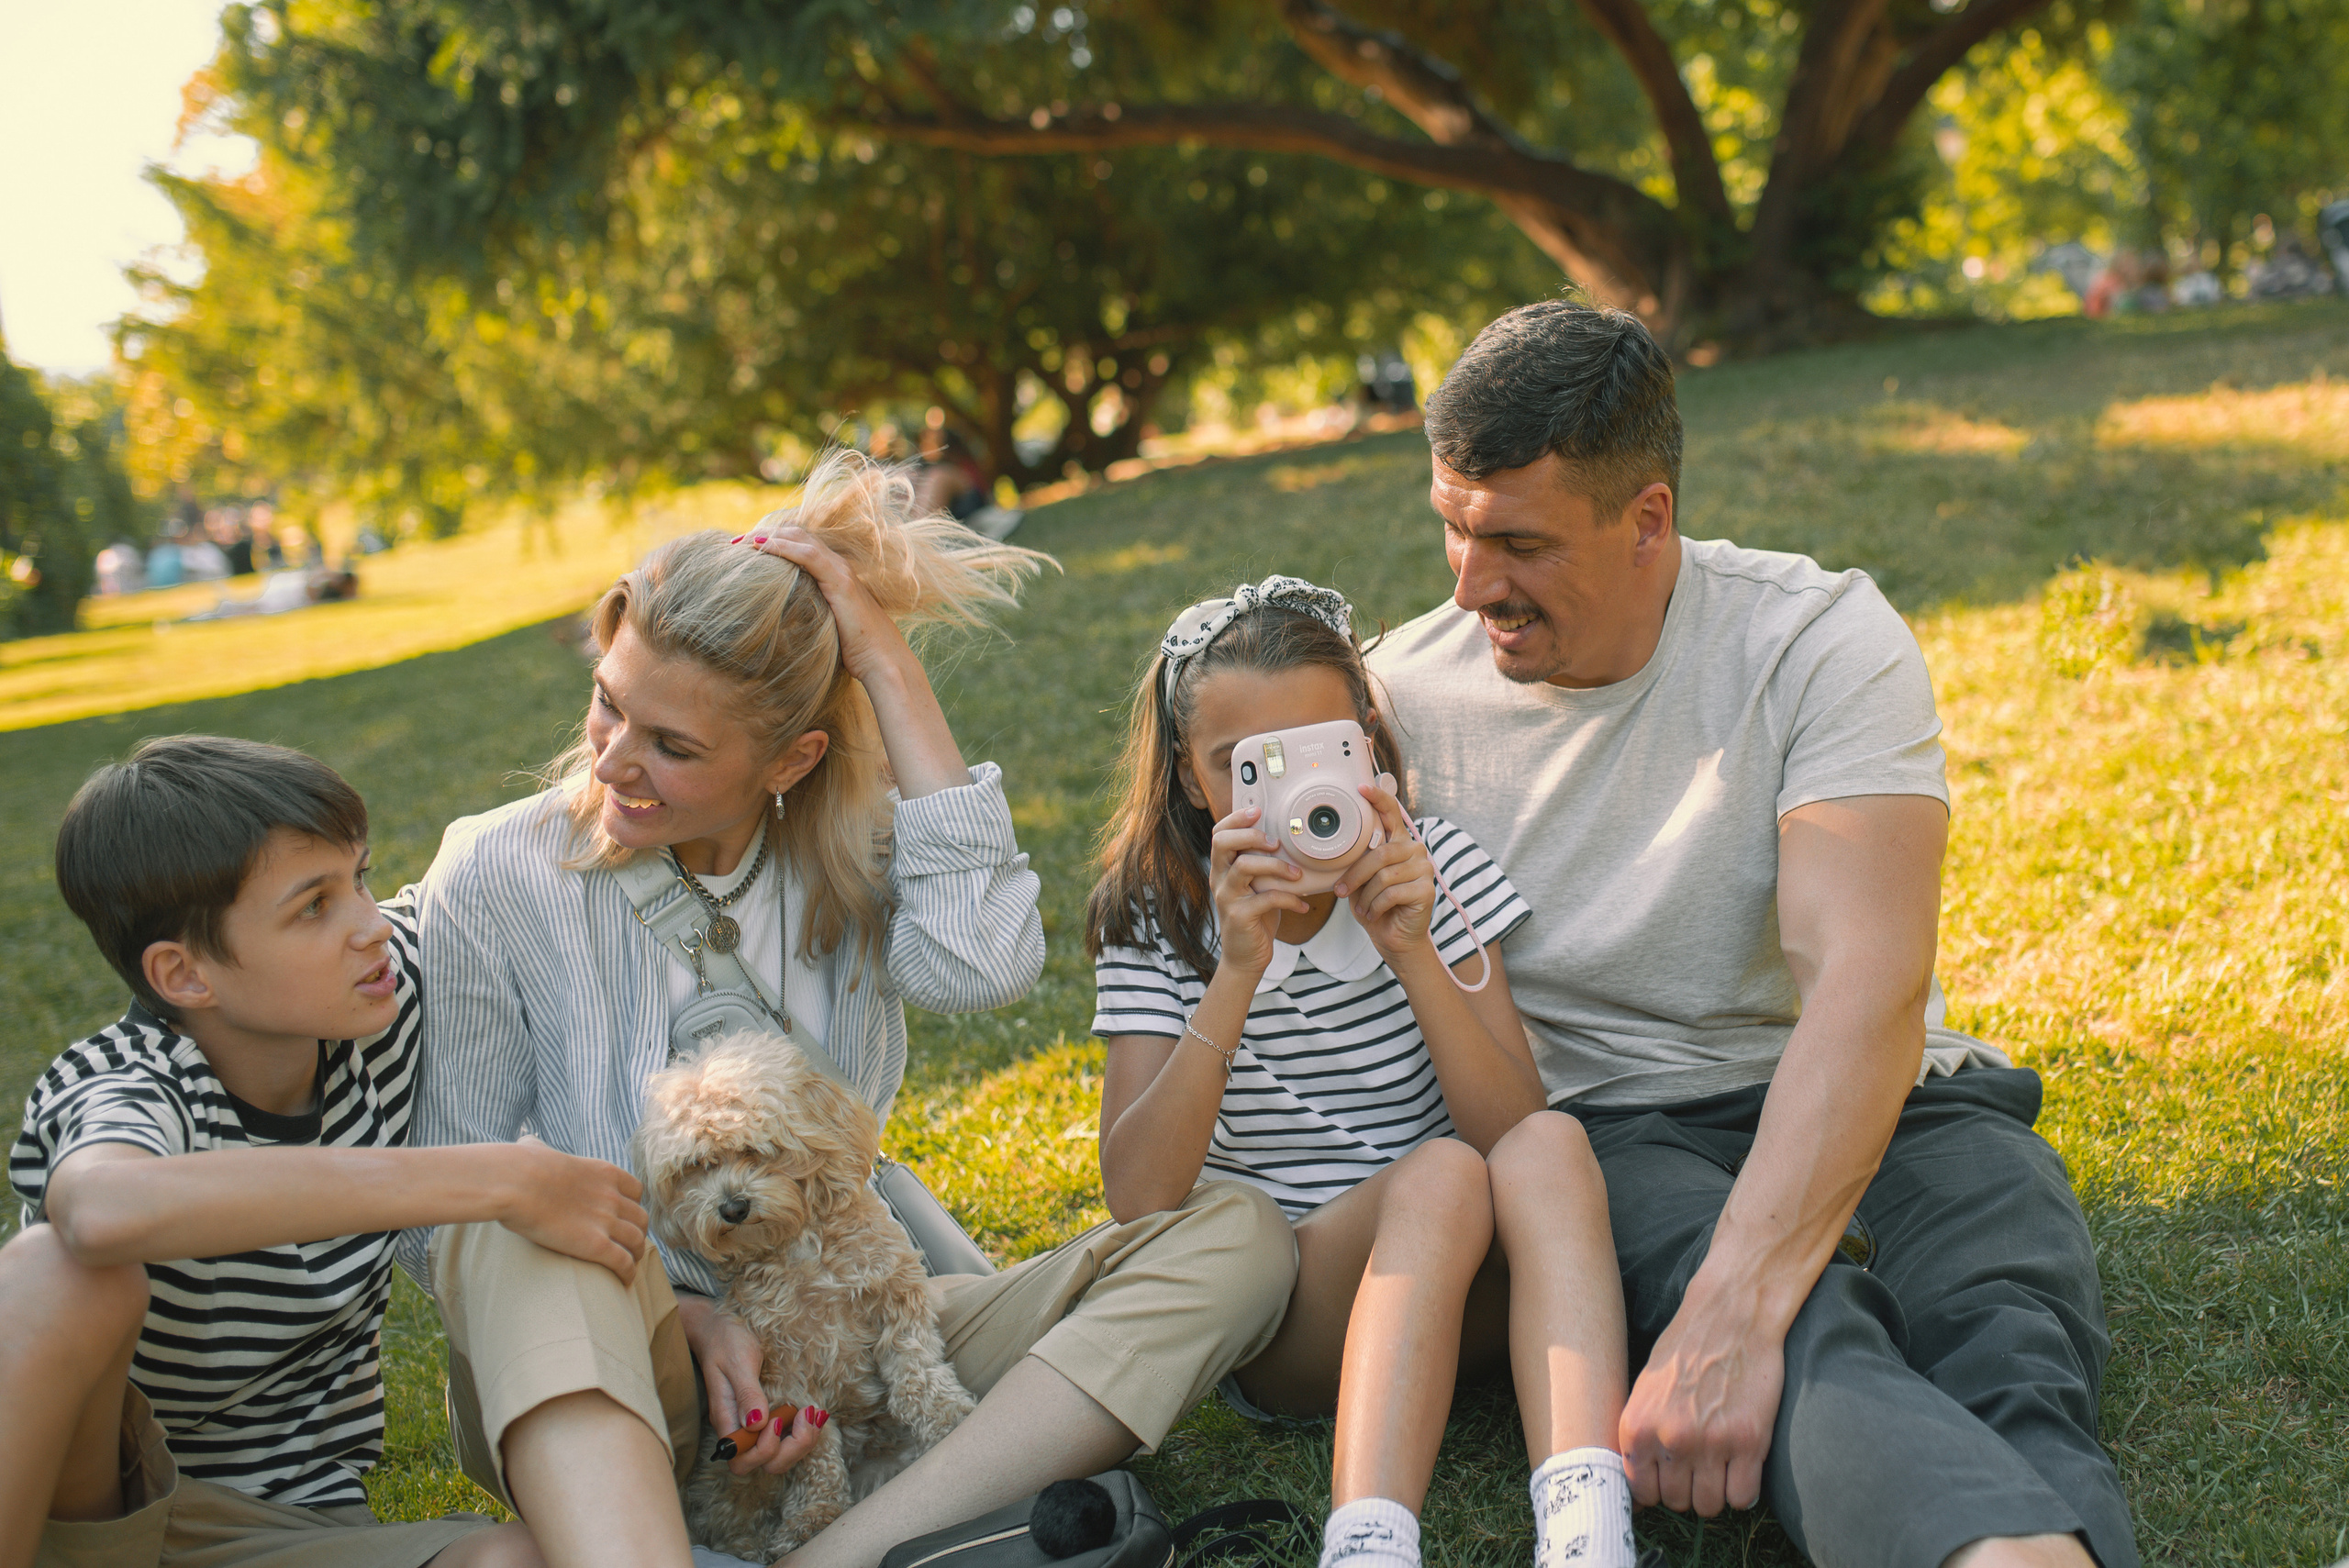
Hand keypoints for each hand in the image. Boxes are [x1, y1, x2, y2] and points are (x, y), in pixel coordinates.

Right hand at [495, 1135, 648, 1284]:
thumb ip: (539, 1148)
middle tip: (629, 1244)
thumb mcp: (538, 1151)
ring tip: (630, 1264)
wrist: (517, 1183)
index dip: (632, 1205)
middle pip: (640, 1218)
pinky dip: (628, 1273)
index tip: (624, 1216)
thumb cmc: (519, 1167)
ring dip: (636, 1254)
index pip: (635, 1191)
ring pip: (638, 1242)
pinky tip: (624, 1282)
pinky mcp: (596, 1246)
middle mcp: (612, 1197)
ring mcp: (607, 1221)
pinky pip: (623, 1262)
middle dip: (638, 1232)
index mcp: (603, 1173)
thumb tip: (526, 1143)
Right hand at [676, 1295, 826, 1477]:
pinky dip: (804, 1432)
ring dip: (802, 1442)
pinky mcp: (767, 1418)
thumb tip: (756, 1424)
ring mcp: (754, 1426)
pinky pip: (786, 1439)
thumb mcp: (738, 1362)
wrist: (720, 1330)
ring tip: (813, 1413)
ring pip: (780, 1457)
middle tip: (806, 1414)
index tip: (778, 1419)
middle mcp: (740, 1429)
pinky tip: (814, 1412)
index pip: (742, 1460)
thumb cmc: (725, 1343)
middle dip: (792, 1448)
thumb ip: (747, 1393)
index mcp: (727, 1420)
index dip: (764, 1451)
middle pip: (766, 1464)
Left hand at [744, 526, 913, 686]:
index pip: (801, 544)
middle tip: (736, 543)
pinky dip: (782, 547)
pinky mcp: (840, 582)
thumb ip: (812, 617)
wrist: (884, 662)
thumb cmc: (858, 652)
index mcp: (835, 574)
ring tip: (741, 541)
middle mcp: (839, 566)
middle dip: (765, 534)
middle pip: (797, 534)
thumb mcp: (829, 628)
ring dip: (768, 536)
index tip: (746, 549)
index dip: (774, 541)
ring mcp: (841, 572)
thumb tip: (786, 626)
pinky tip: (761, 547)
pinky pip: (807, 555)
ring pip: (800, 538)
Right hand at [1210, 805, 1308, 977]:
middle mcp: (1219, 879)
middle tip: (1275, 842)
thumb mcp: (1256, 886)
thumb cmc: (1256, 916)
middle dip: (1251, 835)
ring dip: (1276, 866)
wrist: (1245, 957)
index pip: (1219, 834)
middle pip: (1223, 843)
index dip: (1235, 818)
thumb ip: (1262, 865)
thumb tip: (1288, 838)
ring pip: (1245, 866)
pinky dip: (1289, 899)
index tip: (1257, 810)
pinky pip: (1266, 898)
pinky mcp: (1239, 916)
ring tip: (1296, 874)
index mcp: (1222, 868)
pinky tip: (1303, 905)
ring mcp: (1226, 897)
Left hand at [1332, 780, 1433, 959]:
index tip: (1361, 787)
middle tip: (1340, 890)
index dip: (1378, 798)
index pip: (1391, 813)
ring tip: (1361, 906)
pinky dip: (1375, 906)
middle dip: (1355, 874)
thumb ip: (1359, 859)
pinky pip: (1391, 893)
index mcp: (1399, 841)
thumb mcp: (1362, 879)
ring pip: (1384, 875)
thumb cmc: (1375, 905)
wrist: (1394, 938)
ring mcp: (1424, 869)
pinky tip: (1373, 913)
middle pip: (1380, 853)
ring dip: (1365, 895)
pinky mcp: (1427, 889)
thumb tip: (1340, 846)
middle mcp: (1415, 850)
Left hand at [1618, 1275, 1785, 1515]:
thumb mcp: (1645, 1390)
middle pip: (1678, 1503)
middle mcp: (1670, 1439)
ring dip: (1716, 1493)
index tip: (1671, 1479)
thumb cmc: (1686, 1349)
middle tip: (1700, 1468)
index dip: (1659, 1489)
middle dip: (1690, 1490)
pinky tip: (1742, 1467)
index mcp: (1638, 1426)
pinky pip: (1743, 1497)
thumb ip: (1640, 1436)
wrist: (1730, 1316)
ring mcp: (1711, 1443)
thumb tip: (1637, 1483)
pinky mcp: (1749, 1442)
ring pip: (1710, 1506)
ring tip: (1721, 1466)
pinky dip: (1744, 1490)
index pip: (1642, 1492)